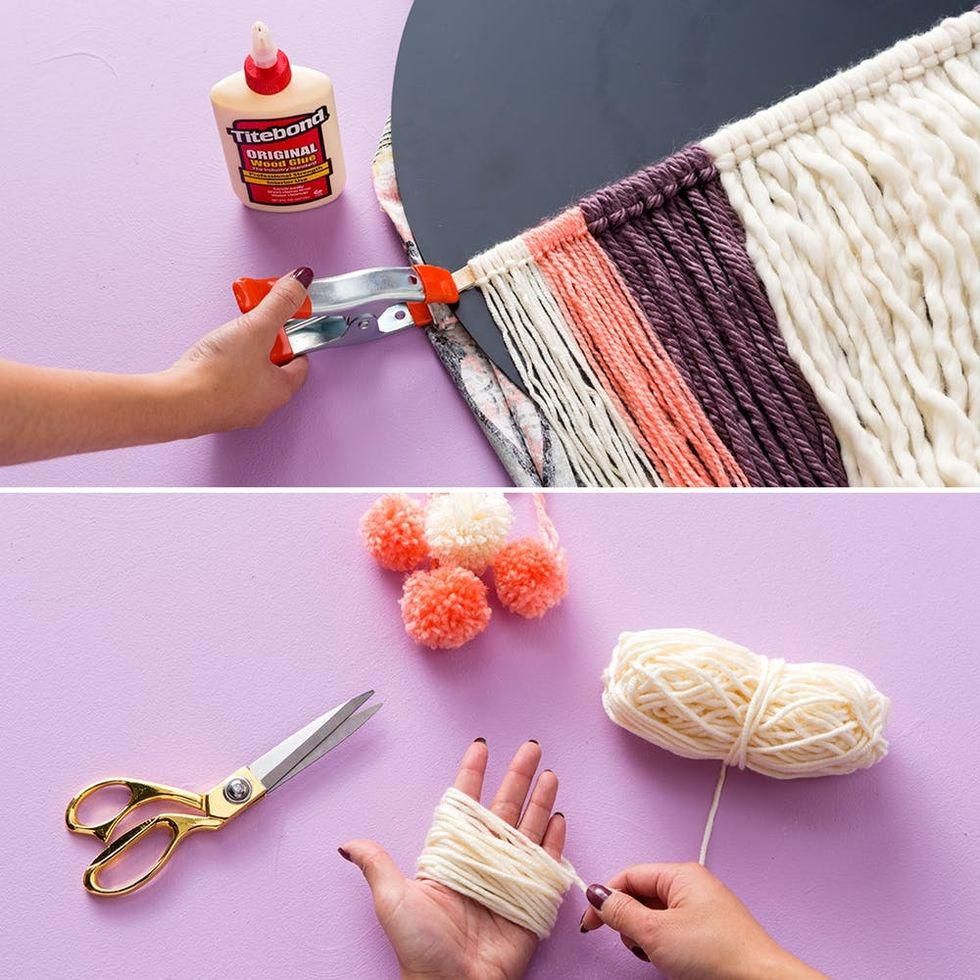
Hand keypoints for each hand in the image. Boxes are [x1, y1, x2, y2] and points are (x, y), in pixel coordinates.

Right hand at [168, 268, 311, 434]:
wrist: (177, 403)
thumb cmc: (217, 376)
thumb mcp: (256, 328)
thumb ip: (279, 304)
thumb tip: (299, 283)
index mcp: (282, 390)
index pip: (301, 363)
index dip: (295, 340)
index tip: (285, 324)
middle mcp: (263, 406)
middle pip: (274, 367)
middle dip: (266, 344)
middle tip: (253, 326)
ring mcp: (237, 411)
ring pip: (248, 376)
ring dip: (243, 355)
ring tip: (229, 339)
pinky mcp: (213, 411)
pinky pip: (225, 384)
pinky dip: (222, 369)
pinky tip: (210, 357)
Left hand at [341, 739, 565, 979]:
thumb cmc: (420, 948)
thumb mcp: (392, 900)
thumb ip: (376, 864)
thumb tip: (345, 844)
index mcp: (450, 856)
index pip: (464, 804)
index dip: (473, 775)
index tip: (481, 747)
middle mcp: (481, 861)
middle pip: (503, 808)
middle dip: (517, 776)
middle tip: (530, 747)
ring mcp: (508, 879)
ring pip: (527, 828)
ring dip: (540, 801)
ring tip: (549, 774)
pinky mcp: (530, 900)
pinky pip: (546, 864)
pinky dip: (554, 841)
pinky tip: (560, 819)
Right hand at [580, 862, 825, 979]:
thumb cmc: (716, 954)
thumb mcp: (656, 932)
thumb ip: (621, 912)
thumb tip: (596, 893)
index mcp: (680, 874)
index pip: (630, 875)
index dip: (605, 898)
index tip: (591, 924)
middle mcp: (692, 886)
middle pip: (642, 895)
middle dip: (631, 922)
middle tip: (635, 945)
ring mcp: (702, 910)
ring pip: (656, 917)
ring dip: (647, 938)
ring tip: (660, 957)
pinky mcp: (709, 933)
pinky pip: (673, 932)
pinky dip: (664, 947)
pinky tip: (672, 963)